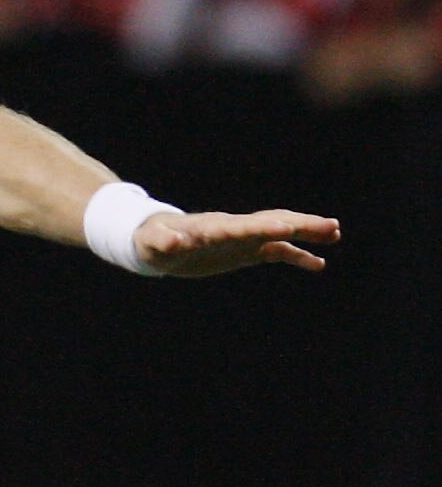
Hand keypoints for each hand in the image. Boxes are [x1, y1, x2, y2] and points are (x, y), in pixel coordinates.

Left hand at [134, 209, 339, 276]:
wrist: (154, 239)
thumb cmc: (151, 240)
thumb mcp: (154, 243)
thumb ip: (165, 241)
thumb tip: (174, 240)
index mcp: (215, 227)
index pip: (243, 226)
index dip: (263, 227)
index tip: (287, 228)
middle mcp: (234, 229)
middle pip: (272, 222)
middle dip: (299, 225)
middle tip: (330, 226)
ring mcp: (243, 238)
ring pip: (281, 233)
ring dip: (306, 233)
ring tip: (335, 234)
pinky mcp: (244, 250)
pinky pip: (276, 252)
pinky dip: (296, 256)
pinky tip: (319, 263)